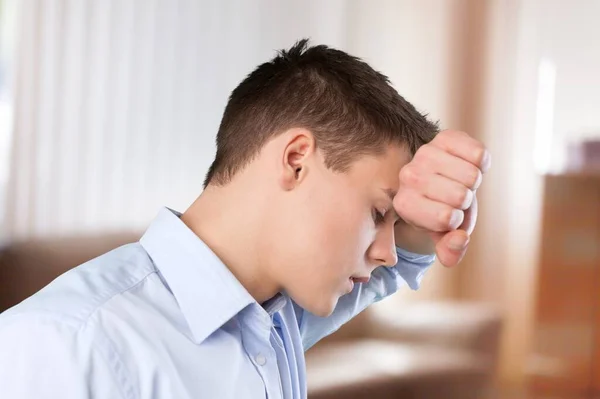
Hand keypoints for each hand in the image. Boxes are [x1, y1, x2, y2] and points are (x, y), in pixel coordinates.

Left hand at [393, 130, 489, 266]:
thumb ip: (451, 249)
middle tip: (454, 196)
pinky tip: (466, 164)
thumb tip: (459, 240)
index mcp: (404, 204)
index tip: (446, 214)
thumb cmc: (441, 209)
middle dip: (466, 201)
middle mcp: (408, 176)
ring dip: (473, 182)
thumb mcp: (444, 234)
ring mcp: (424, 153)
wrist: (440, 177)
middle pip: (461, 196)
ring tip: (459, 181)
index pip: (446, 218)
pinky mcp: (444, 136)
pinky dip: (481, 163)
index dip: (456, 220)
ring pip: (472, 175)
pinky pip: (479, 154)